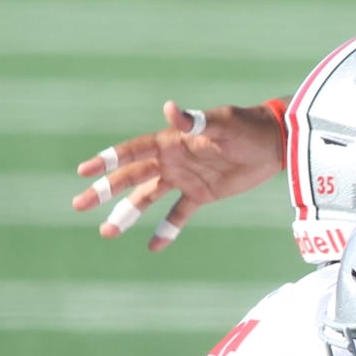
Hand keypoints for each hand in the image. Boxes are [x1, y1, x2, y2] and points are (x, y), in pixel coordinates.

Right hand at [71, 99, 286, 250]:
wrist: (277, 144)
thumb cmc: (249, 128)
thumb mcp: (223, 123)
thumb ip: (196, 121)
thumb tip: (170, 108)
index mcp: (173, 141)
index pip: (134, 151)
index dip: (109, 160)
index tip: (84, 170)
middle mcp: (173, 160)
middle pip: (132, 177)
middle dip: (105, 190)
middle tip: (79, 205)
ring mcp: (186, 178)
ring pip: (148, 198)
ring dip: (127, 213)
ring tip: (106, 232)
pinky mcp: (203, 194)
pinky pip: (179, 214)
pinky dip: (167, 230)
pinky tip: (153, 247)